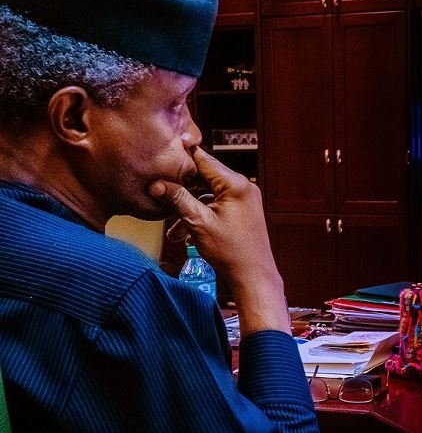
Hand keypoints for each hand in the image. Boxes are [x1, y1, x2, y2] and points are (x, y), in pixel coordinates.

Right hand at [149, 147, 289, 333]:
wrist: (253, 276)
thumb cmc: (231, 252)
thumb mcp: (199, 223)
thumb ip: (178, 199)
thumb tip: (156, 184)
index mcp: (235, 184)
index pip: (204, 159)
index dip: (182, 157)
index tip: (162, 155)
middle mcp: (243, 186)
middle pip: (205, 176)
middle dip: (182, 185)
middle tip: (159, 189)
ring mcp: (244, 199)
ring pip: (208, 193)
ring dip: (188, 206)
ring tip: (171, 225)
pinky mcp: (241, 211)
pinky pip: (216, 204)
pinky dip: (200, 214)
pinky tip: (184, 233)